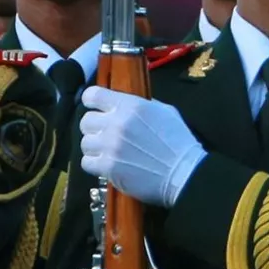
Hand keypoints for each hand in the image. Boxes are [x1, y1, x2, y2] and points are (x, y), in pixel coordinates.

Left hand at [80, 87, 207, 206]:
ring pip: (85, 142)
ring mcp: (110, 146)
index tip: (96, 108)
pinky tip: (107, 165)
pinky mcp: (108, 167)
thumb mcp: (164, 111)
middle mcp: (116, 123)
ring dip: (95, 147)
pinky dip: (95, 164)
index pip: (93, 95)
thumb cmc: (178, 141)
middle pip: (86, 120)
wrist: (183, 173)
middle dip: (94, 127)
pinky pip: (86, 162)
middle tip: (105, 134)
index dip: (92, 101)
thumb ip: (140, 105)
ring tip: (107, 152)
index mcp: (130, 105)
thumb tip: (124, 104)